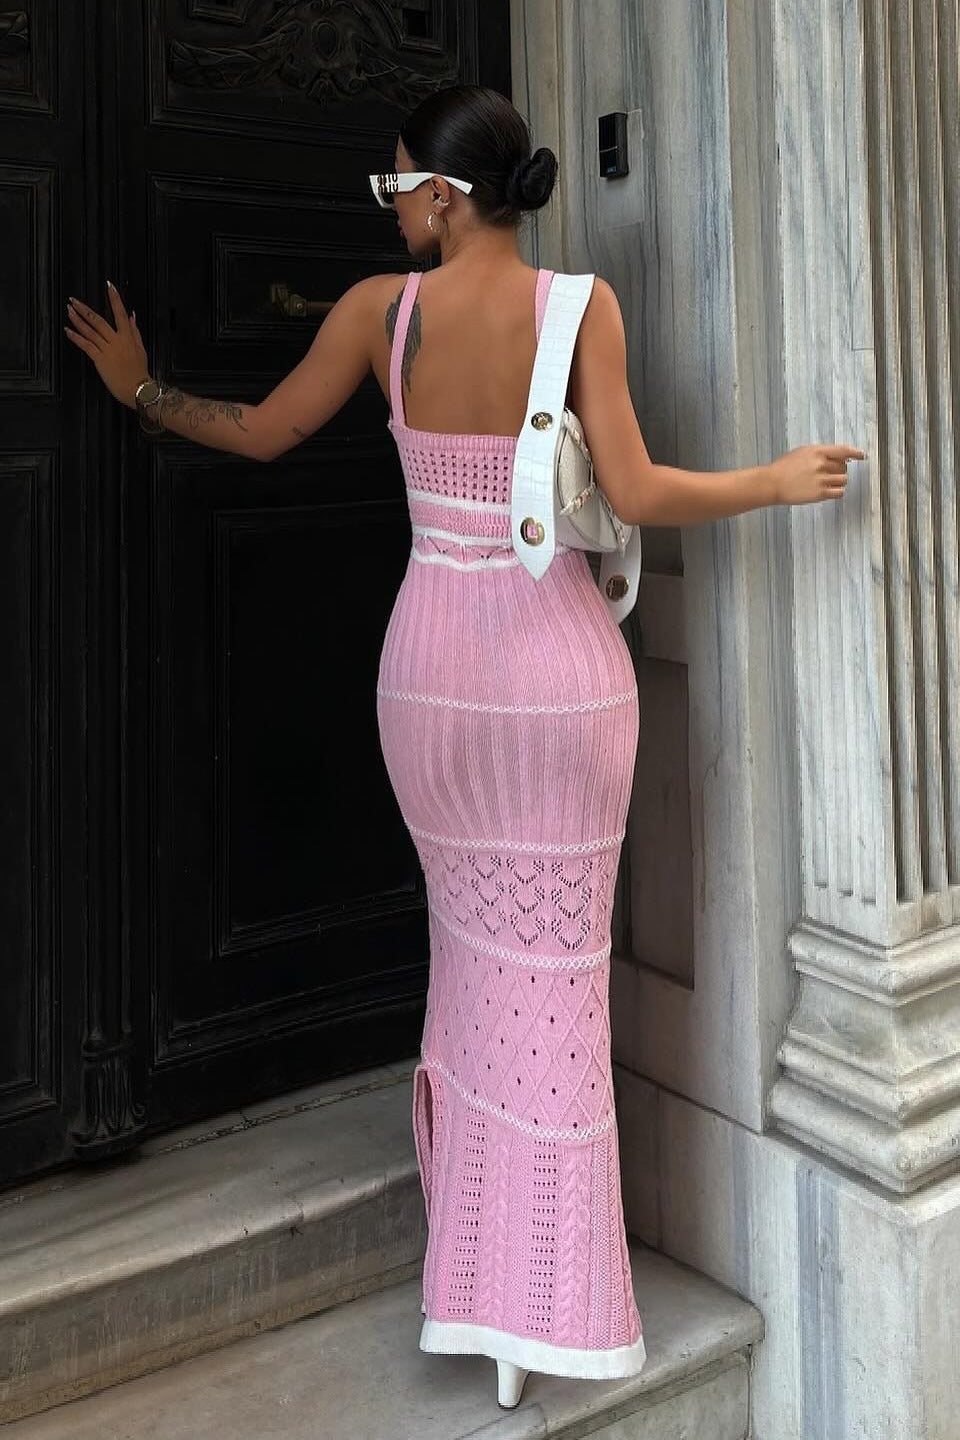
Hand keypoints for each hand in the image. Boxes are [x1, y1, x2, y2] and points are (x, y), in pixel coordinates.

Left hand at [64, 281, 150, 409]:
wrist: (138, 389)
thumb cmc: (139, 371)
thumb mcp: (141, 349)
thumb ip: (135, 331)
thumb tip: (132, 315)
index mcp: (128, 337)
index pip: (120, 313)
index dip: (114, 299)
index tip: (109, 285)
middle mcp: (116, 340)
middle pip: (98, 320)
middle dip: (84, 309)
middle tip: (73, 300)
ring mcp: (107, 350)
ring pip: (90, 331)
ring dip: (77, 320)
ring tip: (68, 310)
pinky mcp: (99, 359)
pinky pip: (85, 345)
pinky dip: (76, 337)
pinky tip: (68, 330)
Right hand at [767, 444, 865, 505]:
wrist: (772, 483)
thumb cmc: (784, 467)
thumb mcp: (802, 452)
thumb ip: (820, 453)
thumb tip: (838, 456)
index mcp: (817, 451)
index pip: (843, 451)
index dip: (855, 453)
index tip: (862, 456)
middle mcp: (821, 464)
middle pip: (844, 467)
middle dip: (841, 470)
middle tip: (831, 473)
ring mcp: (821, 479)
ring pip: (844, 480)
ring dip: (839, 481)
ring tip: (828, 483)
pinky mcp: (820, 494)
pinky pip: (839, 492)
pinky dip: (838, 492)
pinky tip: (830, 491)